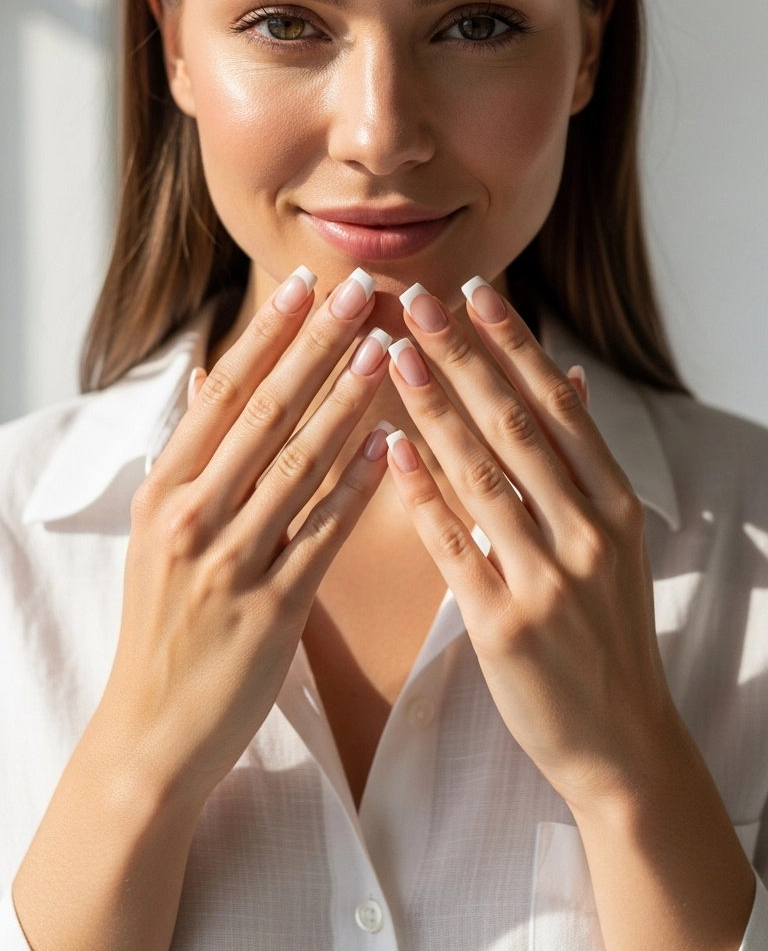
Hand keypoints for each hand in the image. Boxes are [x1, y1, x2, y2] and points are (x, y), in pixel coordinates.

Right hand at [92, 267, 390, 808]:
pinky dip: (360, 486)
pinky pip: (324, 534)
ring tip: (386, 350)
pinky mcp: (272, 611)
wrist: (152, 731)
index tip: (305, 284)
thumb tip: (211, 373)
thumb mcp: (155, 531)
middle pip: (262, 416)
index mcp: (162, 492)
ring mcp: (229, 564)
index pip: (221, 394)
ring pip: (298, 466)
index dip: (267, 335)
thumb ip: (191, 452)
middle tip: (359, 292)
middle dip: (314, 348)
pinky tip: (394, 444)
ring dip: (346, 403)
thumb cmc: (163, 622)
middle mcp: (189, 519)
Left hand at [385, 278, 678, 810]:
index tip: (473, 291)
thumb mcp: (615, 539)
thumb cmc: (606, 629)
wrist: (621, 740)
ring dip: (434, 408)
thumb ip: (584, 460)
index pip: (557, 404)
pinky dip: (421, 493)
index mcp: (614, 505)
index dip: (512, 344)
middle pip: (516, 425)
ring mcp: (549, 579)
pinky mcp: (505, 625)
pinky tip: (389, 447)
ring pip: (483, 475)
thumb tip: (568, 377)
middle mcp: (588, 532)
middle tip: (415, 301)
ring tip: (391, 354)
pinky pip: (455, 544)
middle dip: (463, 356)